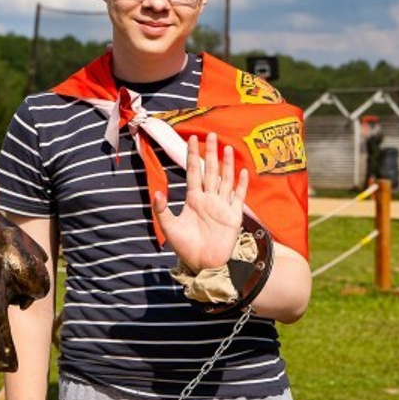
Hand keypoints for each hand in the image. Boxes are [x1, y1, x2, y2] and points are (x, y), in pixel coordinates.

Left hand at [153, 133, 248, 272]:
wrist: (203, 264)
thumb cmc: (185, 247)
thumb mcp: (170, 227)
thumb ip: (162, 210)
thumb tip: (156, 192)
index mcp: (193, 199)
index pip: (193, 172)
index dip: (192, 156)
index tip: (192, 139)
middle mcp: (208, 199)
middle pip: (210, 171)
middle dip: (210, 153)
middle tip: (211, 135)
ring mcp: (222, 206)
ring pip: (225, 180)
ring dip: (226, 164)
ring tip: (227, 148)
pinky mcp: (233, 216)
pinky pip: (238, 197)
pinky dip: (241, 185)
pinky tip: (243, 172)